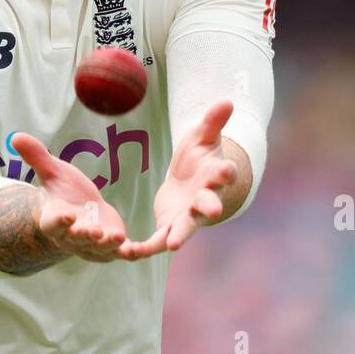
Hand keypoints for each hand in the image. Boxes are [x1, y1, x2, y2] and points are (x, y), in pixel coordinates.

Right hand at [11, 132, 128, 262]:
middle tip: (95, 232)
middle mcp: (73, 238)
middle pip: (78, 240)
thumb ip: (36, 156)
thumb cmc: (63, 191)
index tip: (67, 215)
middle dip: (86, 236)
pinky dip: (134, 253)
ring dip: (109, 246)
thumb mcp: (52, 172)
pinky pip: (123, 253)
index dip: (60, 221)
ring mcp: (93, 246)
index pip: (54, 224)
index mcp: (55, 220)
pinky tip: (143, 249)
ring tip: (118, 237)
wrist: (80, 210)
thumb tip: (15, 136)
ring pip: (100, 250)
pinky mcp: (112, 248)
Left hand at [117, 100, 238, 259]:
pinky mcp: (169, 227)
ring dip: (178, 236)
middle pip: (209, 205)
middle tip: (214, 210)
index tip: (227, 169)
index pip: (222, 174)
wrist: (191, 181)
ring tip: (172, 245)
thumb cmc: (199, 157)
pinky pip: (156, 242)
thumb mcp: (203, 137)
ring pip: (184, 229)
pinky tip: (126, 253)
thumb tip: (228, 101)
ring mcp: (188, 218)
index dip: (225, 172)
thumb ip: (213, 122)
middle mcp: (204, 201)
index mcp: (214, 177)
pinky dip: (143, 249)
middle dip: (211, 207)